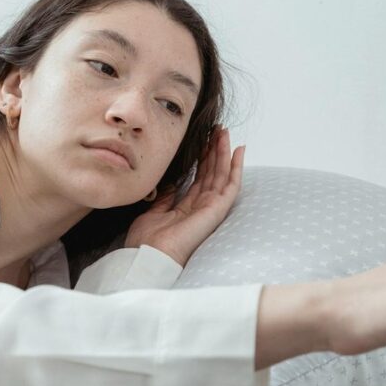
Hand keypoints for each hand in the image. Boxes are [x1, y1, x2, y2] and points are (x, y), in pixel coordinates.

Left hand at [125, 127, 244, 266]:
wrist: (149, 256)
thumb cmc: (147, 241)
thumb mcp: (154, 212)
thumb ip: (166, 197)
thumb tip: (172, 182)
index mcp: (187, 209)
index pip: (199, 179)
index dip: (202, 158)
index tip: (202, 140)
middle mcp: (201, 207)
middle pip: (212, 173)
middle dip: (214, 150)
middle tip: (216, 129)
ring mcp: (211, 208)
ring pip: (222, 174)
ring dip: (224, 152)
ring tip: (224, 132)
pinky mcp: (217, 209)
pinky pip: (231, 185)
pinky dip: (236, 167)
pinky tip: (238, 150)